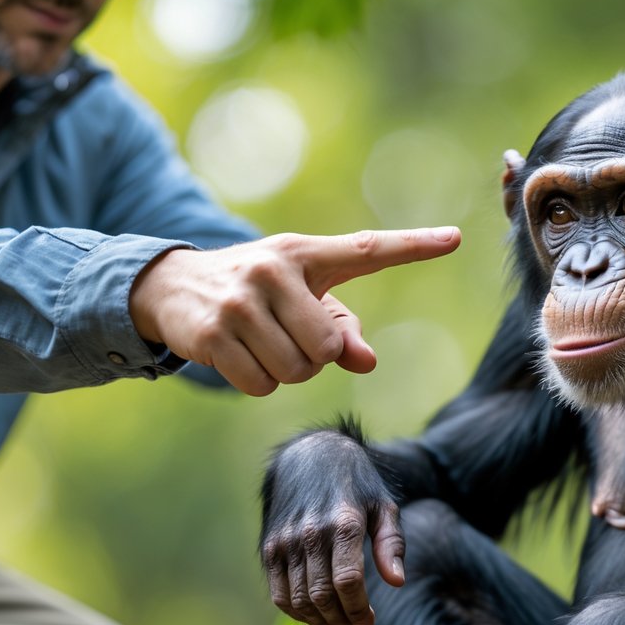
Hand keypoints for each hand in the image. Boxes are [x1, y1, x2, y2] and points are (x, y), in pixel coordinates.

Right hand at [129, 227, 460, 394]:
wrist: (169, 287)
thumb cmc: (256, 293)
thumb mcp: (300, 298)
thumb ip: (341, 329)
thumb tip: (367, 362)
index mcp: (306, 253)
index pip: (367, 249)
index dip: (413, 246)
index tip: (455, 239)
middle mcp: (274, 269)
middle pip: (327, 348)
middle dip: (313, 358)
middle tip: (286, 338)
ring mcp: (241, 301)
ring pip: (297, 371)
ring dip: (285, 373)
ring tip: (261, 344)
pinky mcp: (213, 333)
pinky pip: (262, 385)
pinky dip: (257, 383)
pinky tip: (238, 356)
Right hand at [260, 431, 404, 624]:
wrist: (311, 456)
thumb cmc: (357, 486)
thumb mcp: (384, 505)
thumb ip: (392, 544)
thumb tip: (397, 582)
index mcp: (344, 522)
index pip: (348, 581)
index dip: (359, 609)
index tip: (369, 621)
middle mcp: (311, 532)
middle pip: (323, 595)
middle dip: (342, 619)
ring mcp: (286, 540)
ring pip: (300, 599)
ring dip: (320, 621)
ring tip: (338, 622)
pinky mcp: (270, 547)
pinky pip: (279, 593)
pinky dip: (296, 612)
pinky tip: (315, 614)